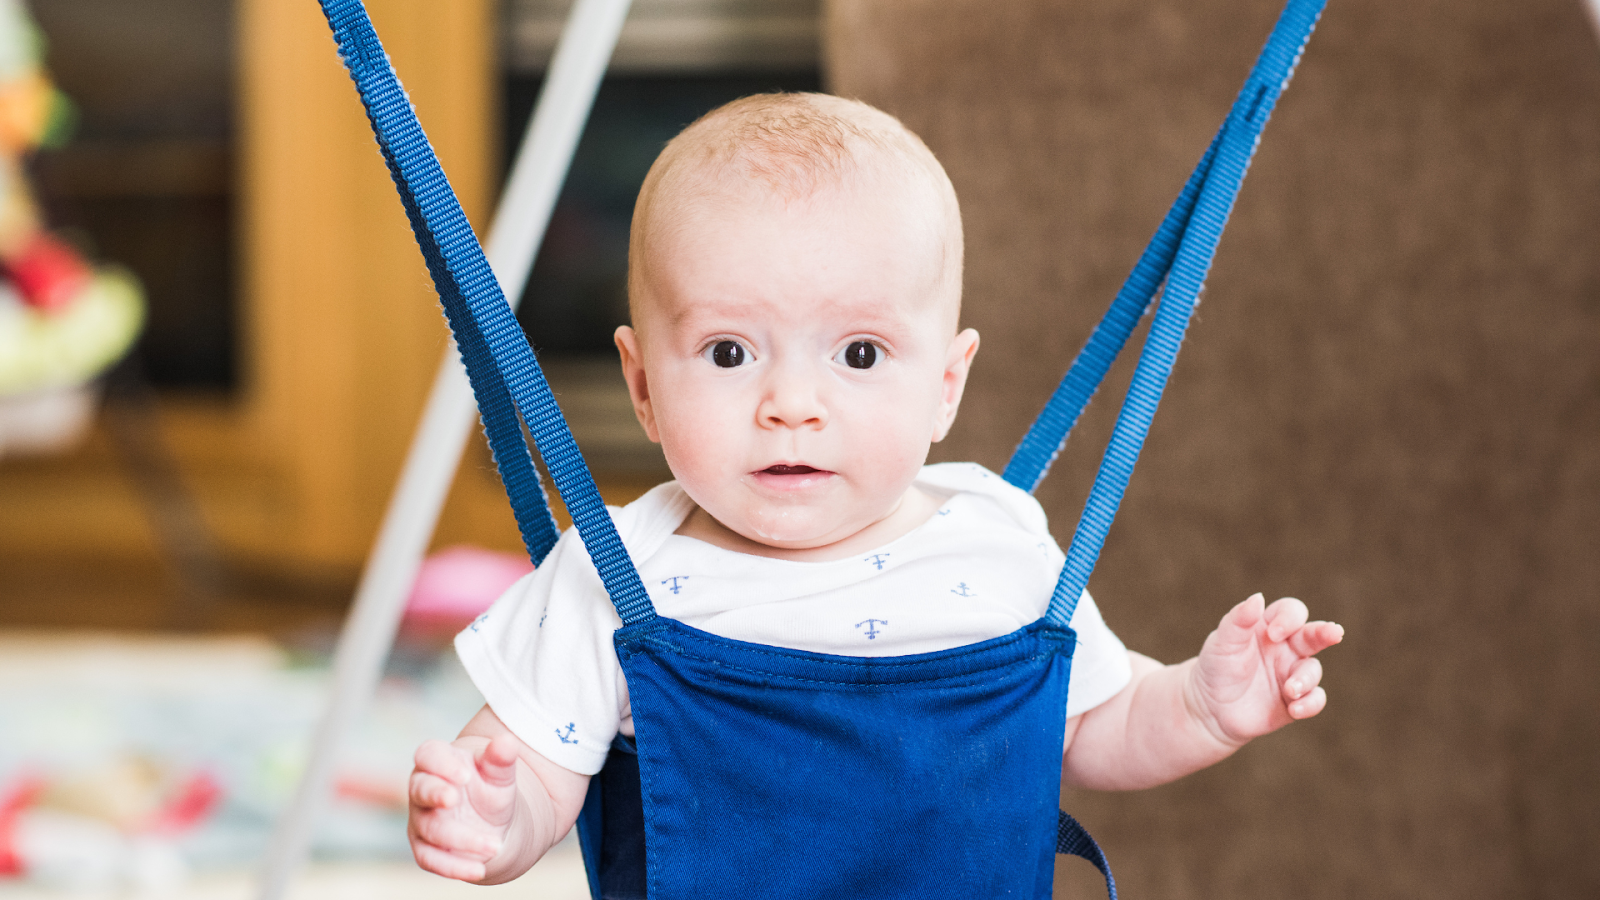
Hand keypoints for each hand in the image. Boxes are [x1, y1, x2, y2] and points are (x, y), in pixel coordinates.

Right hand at [407, 734, 521, 881]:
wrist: (490, 820)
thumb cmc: (489, 786)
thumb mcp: (500, 774)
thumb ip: (501, 759)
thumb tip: (507, 742)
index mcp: (438, 761)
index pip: (429, 755)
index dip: (441, 764)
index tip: (464, 774)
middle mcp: (423, 789)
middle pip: (420, 789)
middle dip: (435, 794)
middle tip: (453, 799)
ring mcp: (421, 819)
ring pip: (430, 828)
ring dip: (461, 838)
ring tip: (494, 844)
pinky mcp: (424, 848)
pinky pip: (431, 859)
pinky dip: (454, 866)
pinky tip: (479, 870)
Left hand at [1186, 593, 1343, 746]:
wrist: (1209, 708)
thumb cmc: (1215, 667)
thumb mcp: (1222, 642)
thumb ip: (1238, 620)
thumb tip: (1258, 597)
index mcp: (1270, 628)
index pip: (1291, 612)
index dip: (1289, 618)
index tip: (1274, 634)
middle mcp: (1286, 648)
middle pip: (1314, 635)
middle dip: (1326, 632)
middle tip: (1335, 633)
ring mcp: (1292, 674)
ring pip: (1314, 670)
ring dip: (1306, 679)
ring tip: (1290, 690)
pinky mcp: (1295, 701)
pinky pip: (1315, 699)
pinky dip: (1310, 703)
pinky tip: (1294, 709)